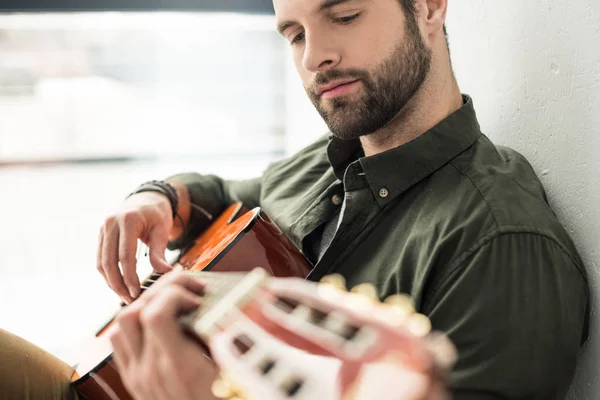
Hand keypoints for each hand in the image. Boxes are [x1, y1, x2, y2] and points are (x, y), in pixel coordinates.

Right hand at [98, 191, 173, 302]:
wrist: (147, 198)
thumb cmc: (157, 214)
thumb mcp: (162, 230)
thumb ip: (160, 252)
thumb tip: (165, 273)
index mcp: (128, 220)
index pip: (125, 256)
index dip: (130, 277)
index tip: (137, 293)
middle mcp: (111, 223)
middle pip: (109, 261)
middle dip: (118, 284)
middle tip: (130, 299)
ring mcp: (103, 228)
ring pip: (101, 262)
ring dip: (110, 281)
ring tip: (124, 295)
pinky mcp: (101, 234)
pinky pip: (100, 258)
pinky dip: (107, 273)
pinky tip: (118, 284)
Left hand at [109, 271, 218, 399]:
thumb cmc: (227, 399)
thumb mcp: (234, 371)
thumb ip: (225, 338)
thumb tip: (227, 303)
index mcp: (178, 368)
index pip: (156, 314)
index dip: (177, 294)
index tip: (200, 297)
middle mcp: (150, 372)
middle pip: (135, 311)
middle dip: (164, 290)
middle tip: (191, 290)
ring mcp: (137, 378)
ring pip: (121, 325)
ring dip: (145, 305)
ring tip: (174, 303)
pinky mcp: (134, 381)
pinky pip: (120, 343)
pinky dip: (135, 324)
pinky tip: (161, 324)